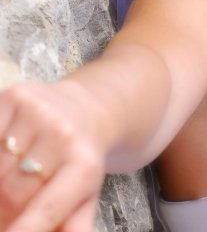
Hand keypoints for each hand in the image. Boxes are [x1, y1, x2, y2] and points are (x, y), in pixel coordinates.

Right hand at [0, 81, 108, 231]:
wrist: (91, 108)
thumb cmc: (80, 161)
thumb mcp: (85, 198)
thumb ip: (70, 227)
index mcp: (84, 166)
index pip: (45, 209)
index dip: (22, 231)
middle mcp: (63, 134)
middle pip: (12, 193)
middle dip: (2, 214)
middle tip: (6, 218)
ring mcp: (38, 112)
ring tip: (4, 194)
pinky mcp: (16, 95)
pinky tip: (1, 163)